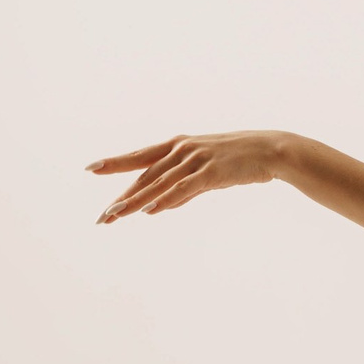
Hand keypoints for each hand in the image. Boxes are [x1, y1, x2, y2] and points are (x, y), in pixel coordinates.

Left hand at [88, 131, 288, 221]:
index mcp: (177, 146)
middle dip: (122, 197)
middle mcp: (181, 150)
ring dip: (136, 201)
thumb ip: (180, 189)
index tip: (91, 169)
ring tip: (116, 215)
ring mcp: (196, 160)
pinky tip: (151, 210)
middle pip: (144, 176)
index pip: (140, 157)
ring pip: (159, 184)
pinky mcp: (212, 172)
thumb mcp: (205, 174)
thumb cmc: (239, 161)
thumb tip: (157, 207)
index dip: (115, 163)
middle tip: (103, 217)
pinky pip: (184, 188)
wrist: (271, 150)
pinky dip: (167, 199)